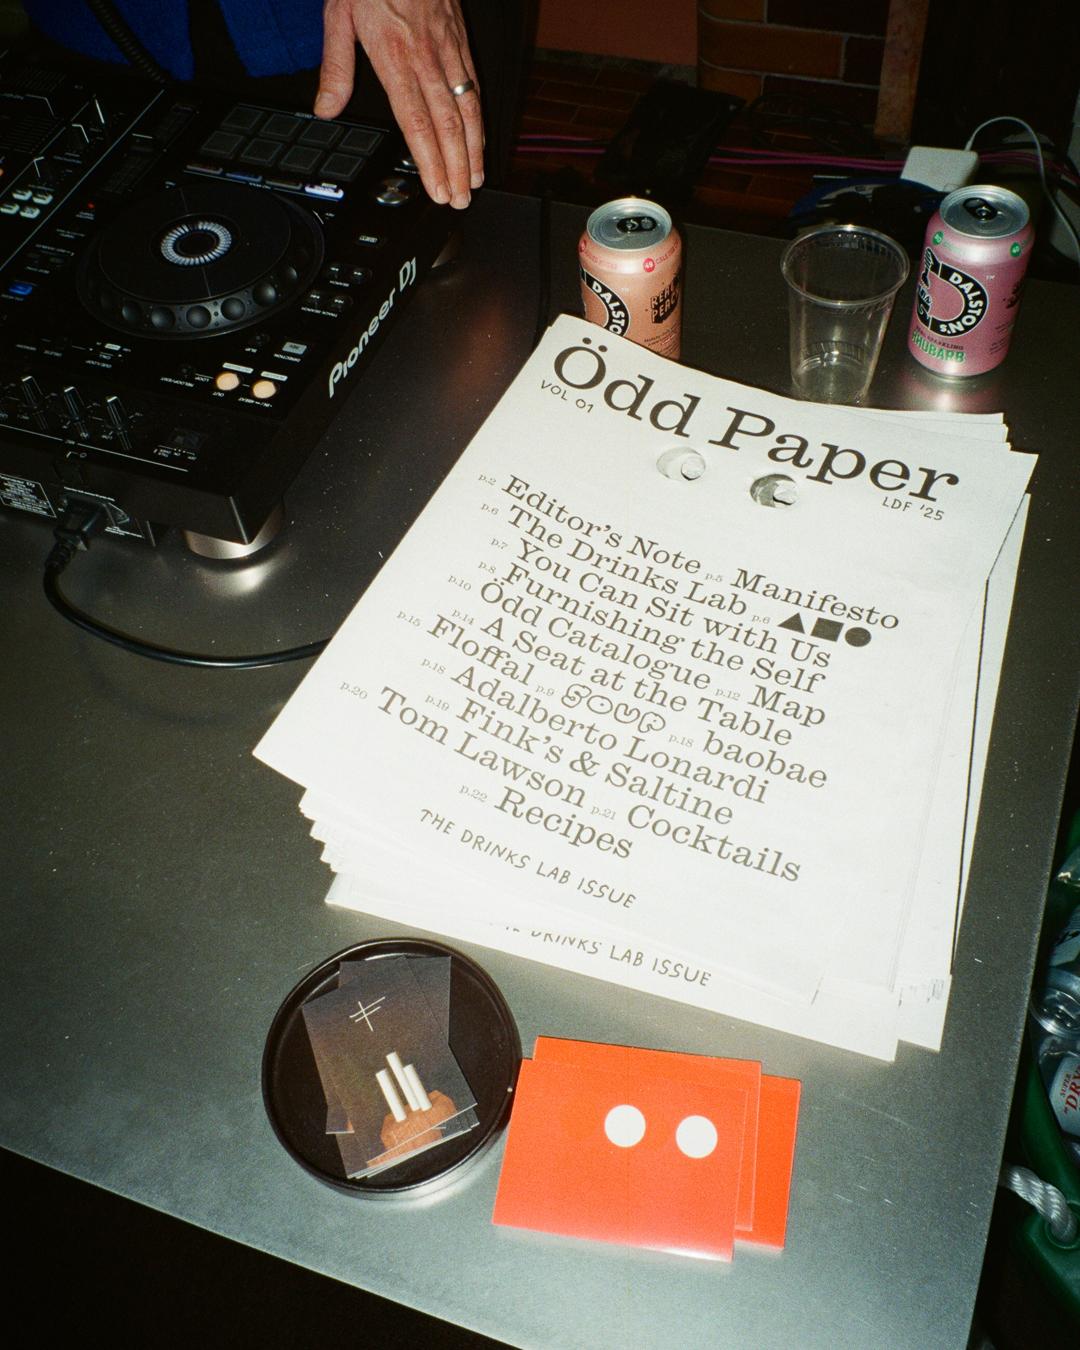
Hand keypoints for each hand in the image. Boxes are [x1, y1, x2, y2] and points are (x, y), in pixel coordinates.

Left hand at [315, 0, 483, 208]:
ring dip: (474, 150)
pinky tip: (480, 139)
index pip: (416, 121)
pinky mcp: (459, 37)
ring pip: (468, 107)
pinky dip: (480, 118)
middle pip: (448, 124)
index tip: (437, 188)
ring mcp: (448, 47)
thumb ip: (336, 67)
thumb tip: (326, 109)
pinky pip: (474, 85)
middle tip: (460, 198)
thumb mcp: (338, 13)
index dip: (430, 160)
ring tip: (475, 180)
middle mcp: (426, 56)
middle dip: (457, 167)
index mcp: (395, 56)